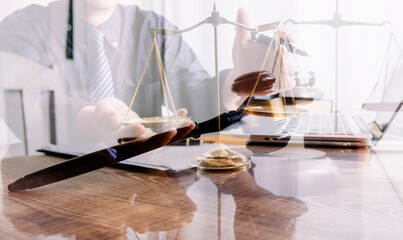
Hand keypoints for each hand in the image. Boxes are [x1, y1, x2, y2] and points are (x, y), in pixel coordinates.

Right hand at [73, 97, 190, 140]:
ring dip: (180, 129)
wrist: (103, 117)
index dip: (160, 139)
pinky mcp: (150, 130)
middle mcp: (139, 142)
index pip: (145, 144)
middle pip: (160, 142)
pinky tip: (183, 111)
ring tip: (191, 120)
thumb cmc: (101, 115)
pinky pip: (164, 127)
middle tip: (189, 125)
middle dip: (177, 135)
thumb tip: (128, 126)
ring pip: (165, 136)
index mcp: (127, 142)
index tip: (172, 130)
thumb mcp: (103, 113)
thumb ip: (110, 118)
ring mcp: (146, 137)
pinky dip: (175, 120)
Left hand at [223, 8, 295, 108]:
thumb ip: (243, 27)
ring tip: (276, 69)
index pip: (288, 36)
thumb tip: (242, 10)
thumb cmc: (244, 57)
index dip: (289, 33)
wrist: (240, 77)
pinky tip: (275, 81)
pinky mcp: (279, 83)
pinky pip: (287, 83)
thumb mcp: (242, 42)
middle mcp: (280, 56)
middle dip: (285, 53)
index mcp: (274, 44)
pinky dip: (284, 82)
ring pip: (290, 68)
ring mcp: (281, 70)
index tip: (282, 32)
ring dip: (284, 68)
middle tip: (280, 50)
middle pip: (290, 53)